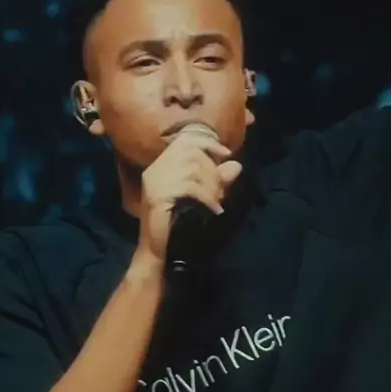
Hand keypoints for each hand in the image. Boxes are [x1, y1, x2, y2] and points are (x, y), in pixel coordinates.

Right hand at [135, 132, 242, 263]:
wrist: (157, 251)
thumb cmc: (179, 224)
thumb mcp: (203, 197)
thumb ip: (218, 180)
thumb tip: (236, 165)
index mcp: (161, 165)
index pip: (185, 140)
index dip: (208, 143)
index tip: (226, 154)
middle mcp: (155, 170)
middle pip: (191, 153)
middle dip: (213, 170)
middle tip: (221, 192)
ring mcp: (154, 182)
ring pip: (192, 169)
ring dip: (212, 186)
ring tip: (217, 202)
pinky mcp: (157, 197)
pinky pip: (189, 187)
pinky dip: (207, 197)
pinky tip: (214, 209)